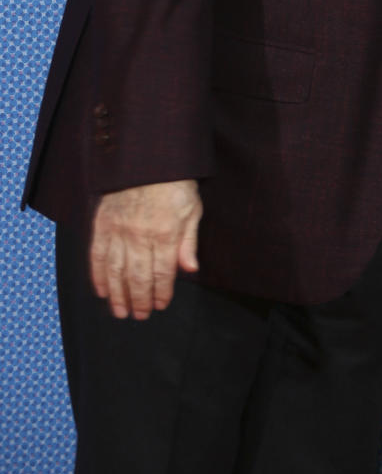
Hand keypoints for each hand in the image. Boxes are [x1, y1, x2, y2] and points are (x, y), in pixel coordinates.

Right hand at [89, 178, 201, 318]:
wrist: (148, 158)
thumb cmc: (175, 184)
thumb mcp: (192, 210)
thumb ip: (189, 242)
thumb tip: (190, 270)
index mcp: (165, 233)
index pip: (162, 273)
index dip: (162, 293)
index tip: (161, 305)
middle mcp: (140, 235)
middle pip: (138, 277)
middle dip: (139, 300)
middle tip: (140, 316)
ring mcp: (118, 230)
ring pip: (115, 271)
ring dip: (118, 295)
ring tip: (120, 312)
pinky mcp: (102, 223)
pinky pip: (97, 255)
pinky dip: (98, 275)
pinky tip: (102, 290)